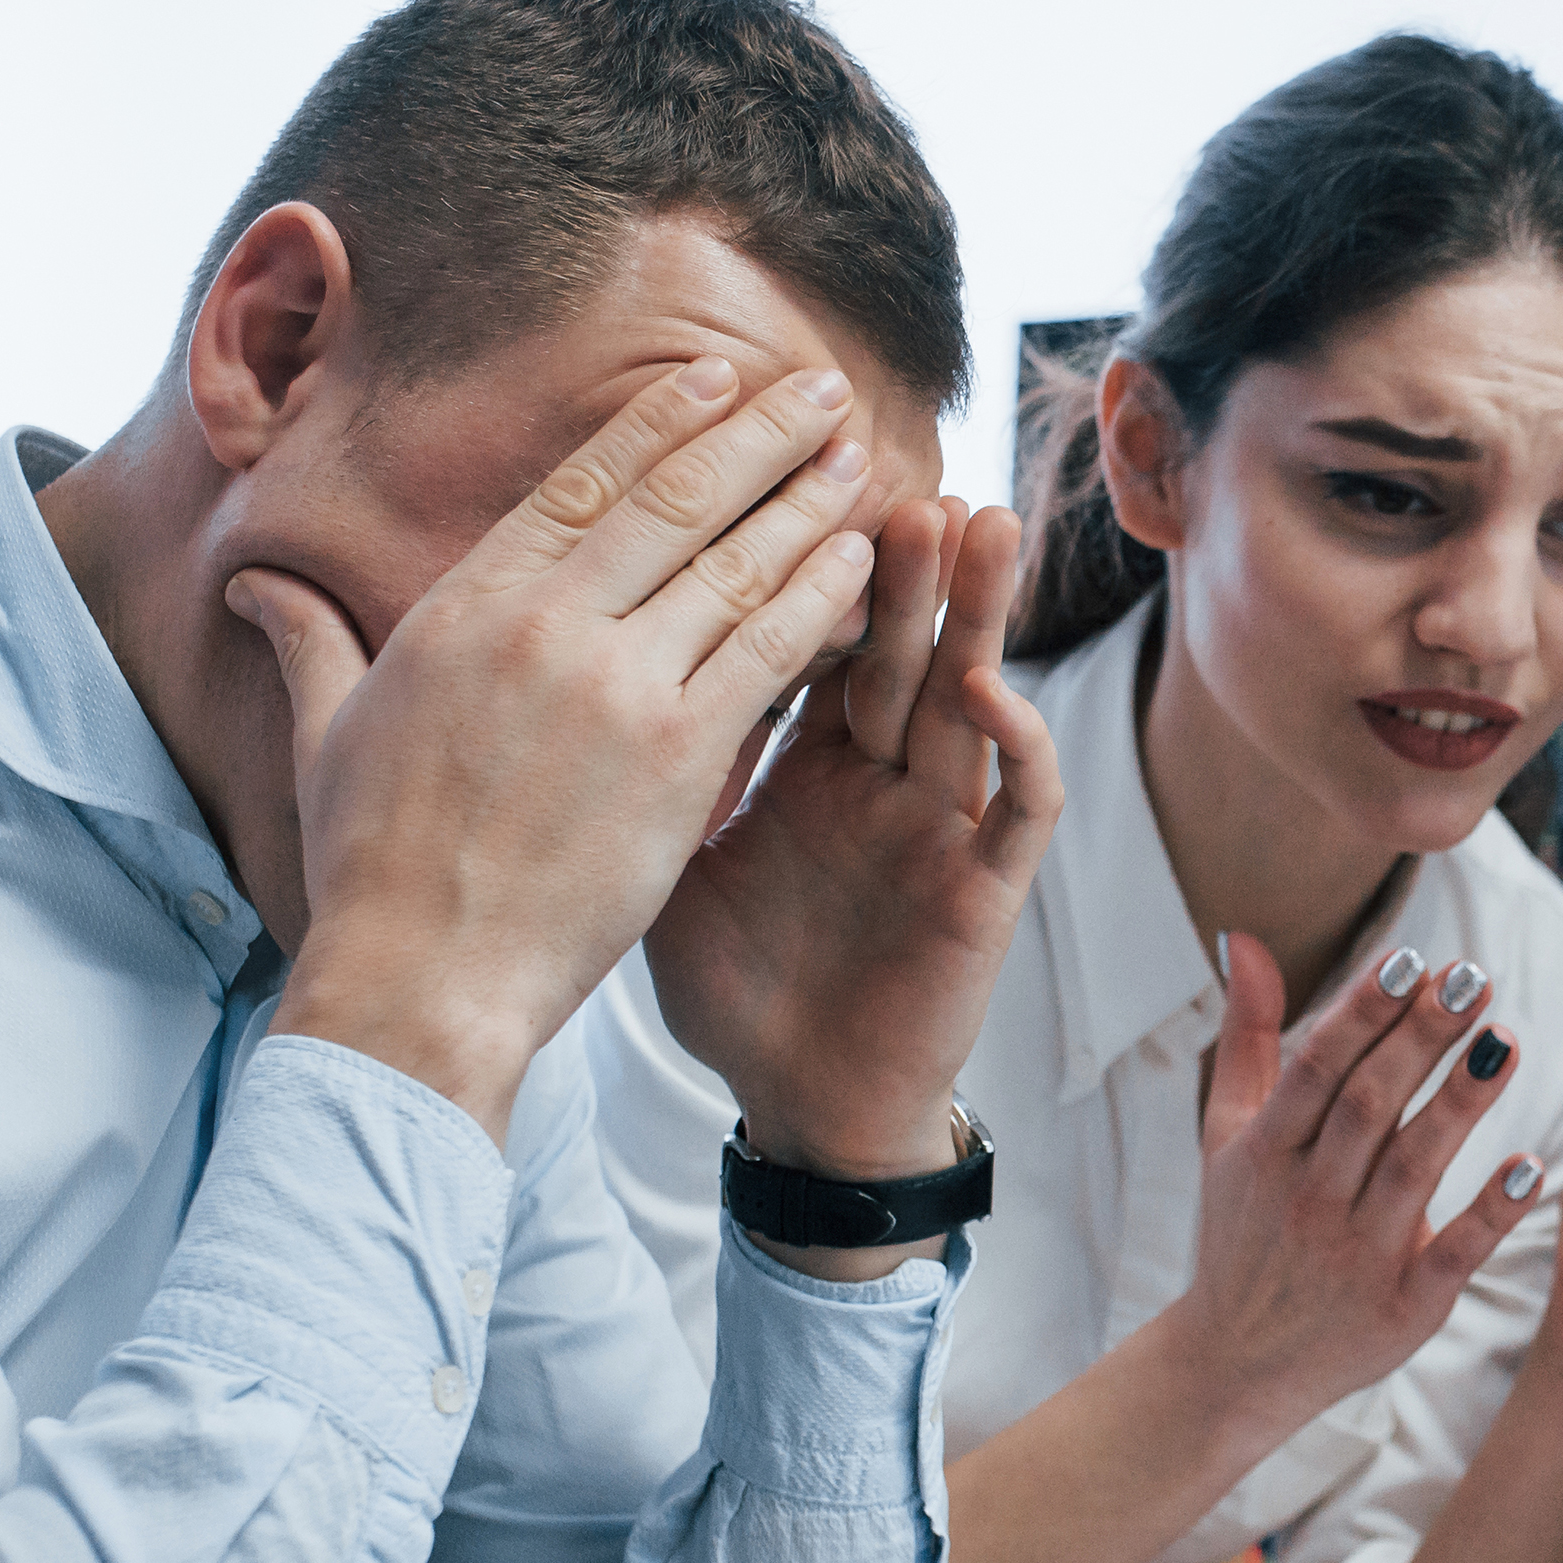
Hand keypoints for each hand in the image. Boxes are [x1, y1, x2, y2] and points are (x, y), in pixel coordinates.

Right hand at [230, 358, 878, 1137]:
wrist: (421, 977)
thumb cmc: (371, 868)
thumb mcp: (328, 732)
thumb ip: (310, 639)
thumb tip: (254, 582)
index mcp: (467, 606)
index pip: (582, 482)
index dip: (661, 422)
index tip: (719, 380)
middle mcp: (545, 626)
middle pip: (674, 500)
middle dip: (759, 434)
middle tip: (822, 389)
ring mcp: (617, 686)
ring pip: (734, 566)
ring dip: (806, 505)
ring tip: (860, 459)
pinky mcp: (678, 755)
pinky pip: (768, 653)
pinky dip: (821, 602)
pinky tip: (863, 566)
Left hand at [646, 496, 1065, 1182]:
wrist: (800, 1108)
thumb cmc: (740, 993)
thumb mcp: (663, 864)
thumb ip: (638, 768)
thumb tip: (543, 682)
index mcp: (805, 760)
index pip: (806, 633)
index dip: (797, 554)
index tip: (773, 465)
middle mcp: (881, 777)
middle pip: (891, 640)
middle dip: (894, 553)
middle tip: (883, 454)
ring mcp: (938, 826)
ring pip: (969, 694)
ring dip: (976, 611)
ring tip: (974, 519)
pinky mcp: (985, 890)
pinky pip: (1019, 807)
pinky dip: (1014, 745)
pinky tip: (990, 688)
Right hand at [1158, 936, 1548, 1455]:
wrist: (1235, 1366)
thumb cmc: (1241, 1234)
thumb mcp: (1225, 1135)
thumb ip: (1245, 1035)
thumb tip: (1244, 939)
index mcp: (1265, 1152)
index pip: (1317, 1069)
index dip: (1362, 1013)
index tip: (1411, 961)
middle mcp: (1308, 1200)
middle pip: (1368, 1108)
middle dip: (1420, 1040)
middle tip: (1474, 978)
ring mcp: (1355, 1257)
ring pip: (1411, 1171)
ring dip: (1460, 1106)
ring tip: (1507, 1041)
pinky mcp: (1403, 1309)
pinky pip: (1452, 1254)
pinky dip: (1490, 1212)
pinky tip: (1532, 1165)